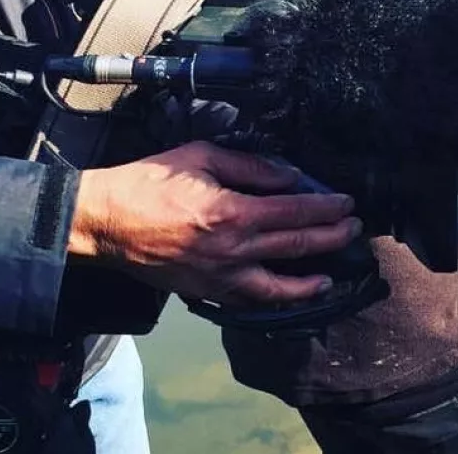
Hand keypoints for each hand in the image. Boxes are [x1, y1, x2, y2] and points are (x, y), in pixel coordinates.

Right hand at [68, 140, 360, 303]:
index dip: (326, 207)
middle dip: (331, 237)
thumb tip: (288, 177)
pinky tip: (287, 294)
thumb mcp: (201, 157)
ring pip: (278, 286)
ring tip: (330, 274)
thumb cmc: (147, 183)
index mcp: (233, 212)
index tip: (346, 202)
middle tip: (354, 229)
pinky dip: (274, 299)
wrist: (104, 221)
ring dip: (310, 280)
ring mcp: (219, 277)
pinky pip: (249, 301)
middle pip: (296, 247)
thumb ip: (250, 166)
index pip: (295, 212)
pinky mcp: (205, 292)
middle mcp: (232, 250)